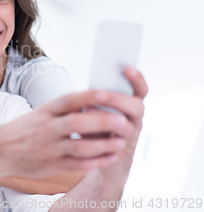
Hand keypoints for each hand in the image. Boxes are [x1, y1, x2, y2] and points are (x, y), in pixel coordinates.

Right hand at [0, 89, 133, 178]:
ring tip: (121, 142)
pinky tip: (110, 157)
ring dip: (103, 145)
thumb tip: (93, 100)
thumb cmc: (25, 129)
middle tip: (123, 121)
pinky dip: (96, 161)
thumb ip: (64, 109)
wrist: (0, 150)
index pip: (68, 100)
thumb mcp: (41, 112)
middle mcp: (47, 127)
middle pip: (76, 123)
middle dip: (102, 122)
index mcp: (46, 111)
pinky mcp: (52, 164)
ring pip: (80, 146)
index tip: (107, 94)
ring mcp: (50, 147)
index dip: (88, 96)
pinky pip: (78, 164)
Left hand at [91, 67, 147, 184]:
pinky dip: (100, 139)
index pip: (140, 90)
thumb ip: (96, 99)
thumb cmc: (96, 126)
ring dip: (107, 118)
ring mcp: (129, 137)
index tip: (127, 67)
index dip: (137, 79)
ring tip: (88, 111)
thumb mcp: (97, 109)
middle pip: (137, 107)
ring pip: (127, 127)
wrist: (100, 157)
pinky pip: (115, 146)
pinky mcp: (119, 153)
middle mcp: (134, 120)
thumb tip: (88, 88)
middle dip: (118, 99)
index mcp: (130, 106)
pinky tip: (84, 134)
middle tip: (102, 94)